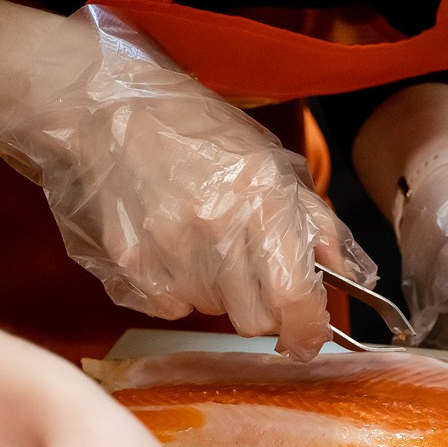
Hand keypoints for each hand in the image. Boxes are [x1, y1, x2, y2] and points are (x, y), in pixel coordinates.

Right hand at [0, 5, 372, 359]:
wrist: (102, 108)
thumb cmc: (190, 128)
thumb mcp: (268, 160)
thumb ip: (313, 221)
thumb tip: (345, 274)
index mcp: (261, 200)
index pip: (296, 299)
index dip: (308, 330)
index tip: (307, 338)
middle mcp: (216, 233)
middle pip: (254, 320)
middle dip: (261, 305)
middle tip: (247, 269)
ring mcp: (168, 255)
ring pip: (211, 313)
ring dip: (215, 290)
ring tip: (198, 240)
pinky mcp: (129, 270)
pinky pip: (168, 308)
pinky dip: (173, 288)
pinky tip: (166, 246)